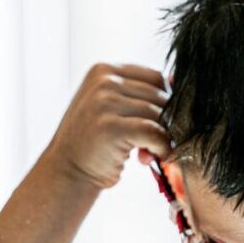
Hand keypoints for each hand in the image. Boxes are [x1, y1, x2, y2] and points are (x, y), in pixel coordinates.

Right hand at [46, 62, 172, 188]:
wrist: (66, 172)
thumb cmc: (94, 141)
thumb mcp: (110, 106)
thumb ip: (137, 94)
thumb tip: (177, 80)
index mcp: (104, 70)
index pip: (156, 77)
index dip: (164, 104)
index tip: (156, 125)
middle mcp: (104, 81)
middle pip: (160, 96)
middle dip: (164, 123)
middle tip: (153, 144)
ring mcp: (105, 103)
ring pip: (159, 115)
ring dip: (162, 138)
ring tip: (147, 152)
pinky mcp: (112, 128)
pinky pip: (155, 133)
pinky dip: (161, 148)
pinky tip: (151, 157)